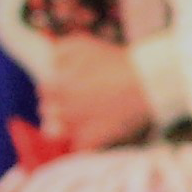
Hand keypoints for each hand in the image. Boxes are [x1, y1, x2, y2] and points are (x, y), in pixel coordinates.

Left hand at [30, 40, 152, 153]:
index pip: (44, 91)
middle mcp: (62, 108)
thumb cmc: (115, 62)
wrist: (147, 84)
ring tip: (84, 120)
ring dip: (66, 127)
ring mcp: (76, 127)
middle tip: (79, 103)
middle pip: (49, 112)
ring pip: (58, 132)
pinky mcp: (93, 141)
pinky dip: (83, 143)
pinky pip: (78, 147)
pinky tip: (95, 133)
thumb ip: (59, 51)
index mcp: (57, 86)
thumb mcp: (82, 44)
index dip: (56, 88)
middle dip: (59, 107)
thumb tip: (51, 61)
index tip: (70, 87)